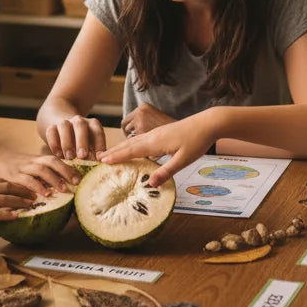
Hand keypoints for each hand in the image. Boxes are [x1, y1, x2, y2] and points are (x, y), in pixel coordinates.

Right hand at [0, 150, 80, 195]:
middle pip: (52, 162)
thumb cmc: (15, 166)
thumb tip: (61, 187)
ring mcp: (23, 167)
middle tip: (77, 182)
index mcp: (39, 159)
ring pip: (41, 169)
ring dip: (54, 179)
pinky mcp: (12, 175)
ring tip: (64, 190)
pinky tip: (43, 195)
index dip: (70, 167)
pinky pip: (26, 180)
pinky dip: (36, 187)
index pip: (57, 160)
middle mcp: (33, 161)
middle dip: (66, 171)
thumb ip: (43, 174)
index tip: (82, 177)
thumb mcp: (30, 166)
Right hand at [0, 177, 35, 227]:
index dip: (16, 184)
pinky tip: (16, 216)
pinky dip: (6, 214)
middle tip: (35, 195)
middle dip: (22, 191)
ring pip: (3, 199)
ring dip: (19, 201)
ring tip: (31, 205)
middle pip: (6, 187)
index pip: (1, 181)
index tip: (26, 187)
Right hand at [46, 115, 105, 160]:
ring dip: (67, 142)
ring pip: (64, 126)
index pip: (97, 131)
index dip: (99, 143)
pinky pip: (51, 132)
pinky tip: (58, 155)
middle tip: (82, 156)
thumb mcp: (91, 145)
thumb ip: (95, 153)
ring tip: (69, 157)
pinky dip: (54, 143)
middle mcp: (78, 120)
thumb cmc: (82, 143)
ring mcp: (64, 122)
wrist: (64, 129)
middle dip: (82, 141)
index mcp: (92, 124)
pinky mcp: (52, 126)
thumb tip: (101, 165)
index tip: (99, 158)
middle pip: (80, 125)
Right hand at [99, 110, 216, 185]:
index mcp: (155, 143)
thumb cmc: (197, 142)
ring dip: (120, 147)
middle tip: (98, 158)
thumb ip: (166, 171)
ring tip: (109, 152)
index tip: (102, 162)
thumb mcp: (183, 160)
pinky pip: (141, 139)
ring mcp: (156, 133)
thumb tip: (150, 184)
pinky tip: (131, 147)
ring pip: (134, 141)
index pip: (131, 151)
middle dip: (113, 151)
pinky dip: (131, 144)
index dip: (116, 157)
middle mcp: (152, 136)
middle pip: (128, 144)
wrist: (208, 123)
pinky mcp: (162, 132)